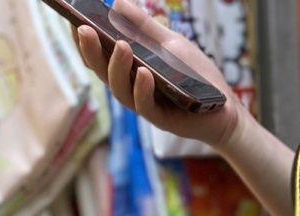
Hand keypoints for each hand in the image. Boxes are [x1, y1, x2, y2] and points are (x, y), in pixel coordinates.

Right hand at [76, 0, 242, 150]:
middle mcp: (132, 87)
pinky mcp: (162, 119)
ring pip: (121, 89)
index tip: (74, 22)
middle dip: (91, 51)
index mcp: (129, 69)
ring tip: (120, 45)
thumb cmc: (196, 75)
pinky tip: (144, 73)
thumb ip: (145, 28)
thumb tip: (117, 4)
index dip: (84, 42)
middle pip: (103, 72)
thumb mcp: (170, 44)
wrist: (225, 107)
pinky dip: (142, 89)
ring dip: (117, 67)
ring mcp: (146, 104)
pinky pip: (146, 106)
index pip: (100, 56)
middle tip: (83, 30)